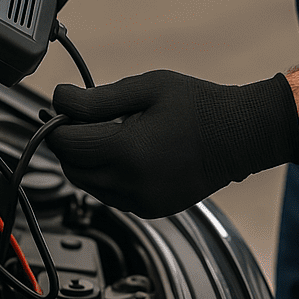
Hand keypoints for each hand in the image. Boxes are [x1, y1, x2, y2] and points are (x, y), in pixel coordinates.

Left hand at [47, 71, 298, 216]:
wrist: (240, 136)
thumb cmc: (198, 106)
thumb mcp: (144, 89)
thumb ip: (96, 99)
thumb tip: (59, 99)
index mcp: (127, 151)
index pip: (65, 145)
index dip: (58, 124)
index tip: (68, 108)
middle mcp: (131, 184)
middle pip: (70, 168)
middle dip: (70, 143)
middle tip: (88, 118)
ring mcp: (141, 201)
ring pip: (86, 185)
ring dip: (86, 161)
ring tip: (113, 134)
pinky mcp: (149, 209)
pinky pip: (108, 195)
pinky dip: (105, 176)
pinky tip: (127, 153)